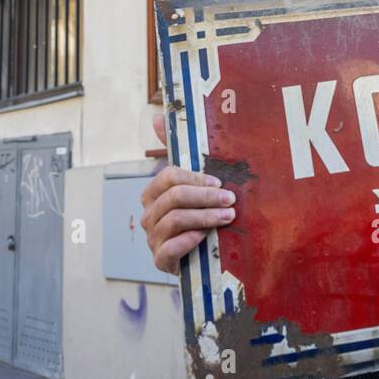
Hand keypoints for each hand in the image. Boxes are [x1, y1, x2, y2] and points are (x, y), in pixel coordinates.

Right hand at [141, 113, 235, 274]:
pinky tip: (206, 237)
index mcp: (153, 193)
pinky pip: (170, 248)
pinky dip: (189, 240)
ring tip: (228, 216)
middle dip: (206, 196)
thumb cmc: (196, 216)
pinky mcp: (160, 261)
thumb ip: (180, 153)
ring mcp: (152, 238)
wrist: (198, 257)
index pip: (169, 176)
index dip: (195, 178)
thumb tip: (158, 117)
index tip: (219, 181)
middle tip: (230, 199)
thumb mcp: (193, 185)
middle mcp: (148, 214)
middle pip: (174, 197)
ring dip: (205, 217)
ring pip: (174, 220)